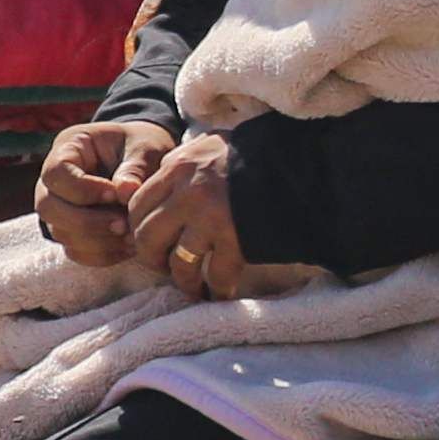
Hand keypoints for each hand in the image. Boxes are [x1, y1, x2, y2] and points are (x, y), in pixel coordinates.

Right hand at [36, 116, 170, 264]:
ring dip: (96, 240)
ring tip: (131, 236)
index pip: (56, 172)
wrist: (150, 167)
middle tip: (123, 224)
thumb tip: (125, 191)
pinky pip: (75, 252)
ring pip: (60, 233)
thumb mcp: (146, 149)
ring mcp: (59, 208)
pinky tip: (127, 247)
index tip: (115, 195)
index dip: (82, 189)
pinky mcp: (71, 232)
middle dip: (86, 221)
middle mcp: (55, 180)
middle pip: (48, 207)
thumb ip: (135, 167)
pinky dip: (101, 254)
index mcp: (69, 147)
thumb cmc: (144, 150)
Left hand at [124, 129, 246, 300]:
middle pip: (148, 237)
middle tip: (166, 269)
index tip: (152, 243)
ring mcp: (211, 218)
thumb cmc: (257, 155)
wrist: (300, 165)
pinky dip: (219, 289)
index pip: (138, 205)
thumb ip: (183, 163)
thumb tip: (164, 175)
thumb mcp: (210, 146)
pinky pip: (218, 274)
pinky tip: (221, 293)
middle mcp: (188, 193)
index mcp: (178, 168)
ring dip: (185, 282)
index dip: (139, 230)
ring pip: (179, 263)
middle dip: (154, 260)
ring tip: (195, 288)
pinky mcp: (236, 239)